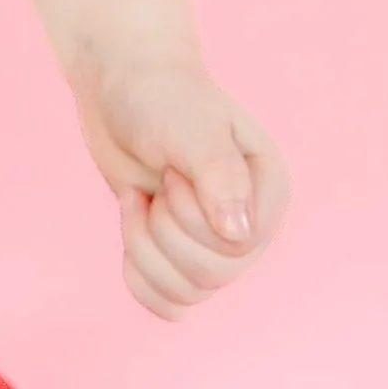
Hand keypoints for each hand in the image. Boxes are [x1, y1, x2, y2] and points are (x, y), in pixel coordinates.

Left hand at [76, 54, 289, 317]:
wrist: (119, 85)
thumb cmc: (159, 96)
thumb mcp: (187, 126)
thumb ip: (217, 174)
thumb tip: (240, 236)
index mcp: (268, 191)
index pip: (238, 247)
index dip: (189, 217)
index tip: (173, 171)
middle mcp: (249, 224)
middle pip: (213, 276)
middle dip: (162, 232)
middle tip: (156, 184)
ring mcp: (214, 242)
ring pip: (188, 293)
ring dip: (143, 248)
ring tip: (138, 200)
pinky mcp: (179, 252)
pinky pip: (169, 302)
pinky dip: (140, 277)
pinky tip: (132, 227)